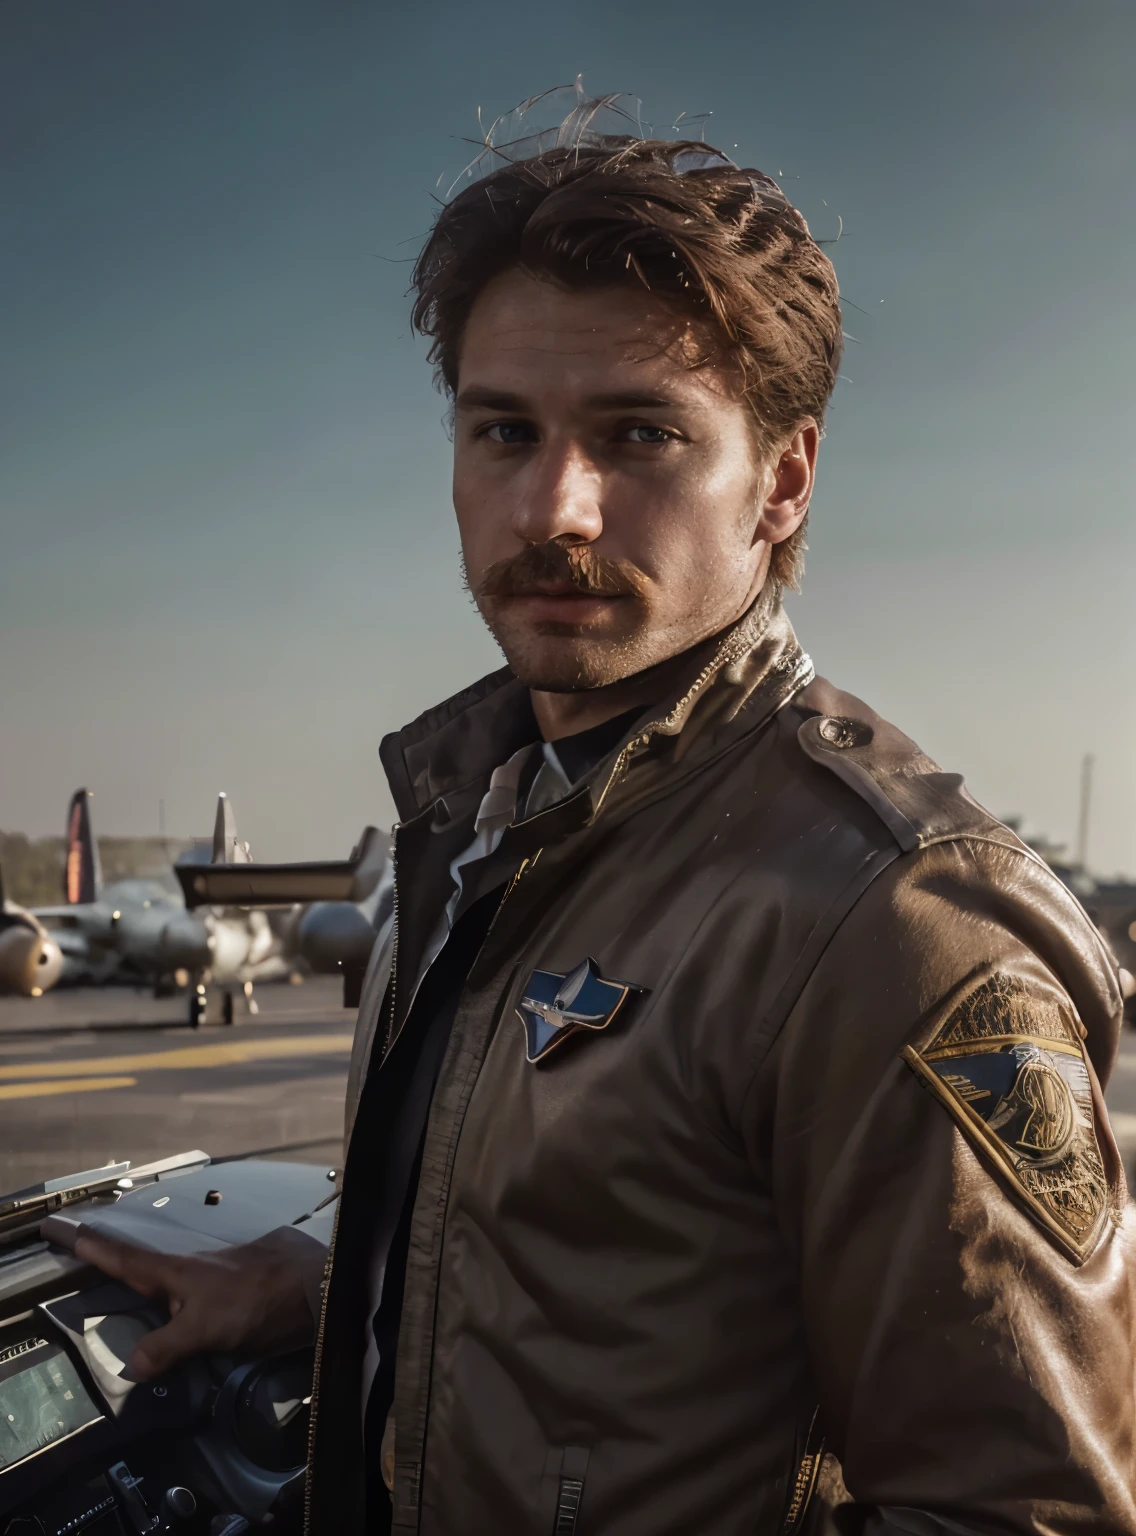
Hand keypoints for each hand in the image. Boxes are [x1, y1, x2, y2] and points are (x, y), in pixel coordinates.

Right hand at [72, 1228, 321, 1381]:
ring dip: (166, 1289)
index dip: (97, 1249)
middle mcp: (197, 1266)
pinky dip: (197, 1300)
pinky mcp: (246, 1281)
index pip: (127, 1258)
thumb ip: (167, 1345)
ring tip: (151, 1300)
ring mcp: (222, 1271)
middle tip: (99, 1263)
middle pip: (152, 1268)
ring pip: (183, 1281)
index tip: (69, 1233)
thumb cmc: (259, 1298)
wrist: (318, 1284)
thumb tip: (131, 1365)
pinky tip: (203, 1313)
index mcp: (178, 1271)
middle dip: (127, 1267)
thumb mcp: (205, 1328)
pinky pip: (211, 1292)